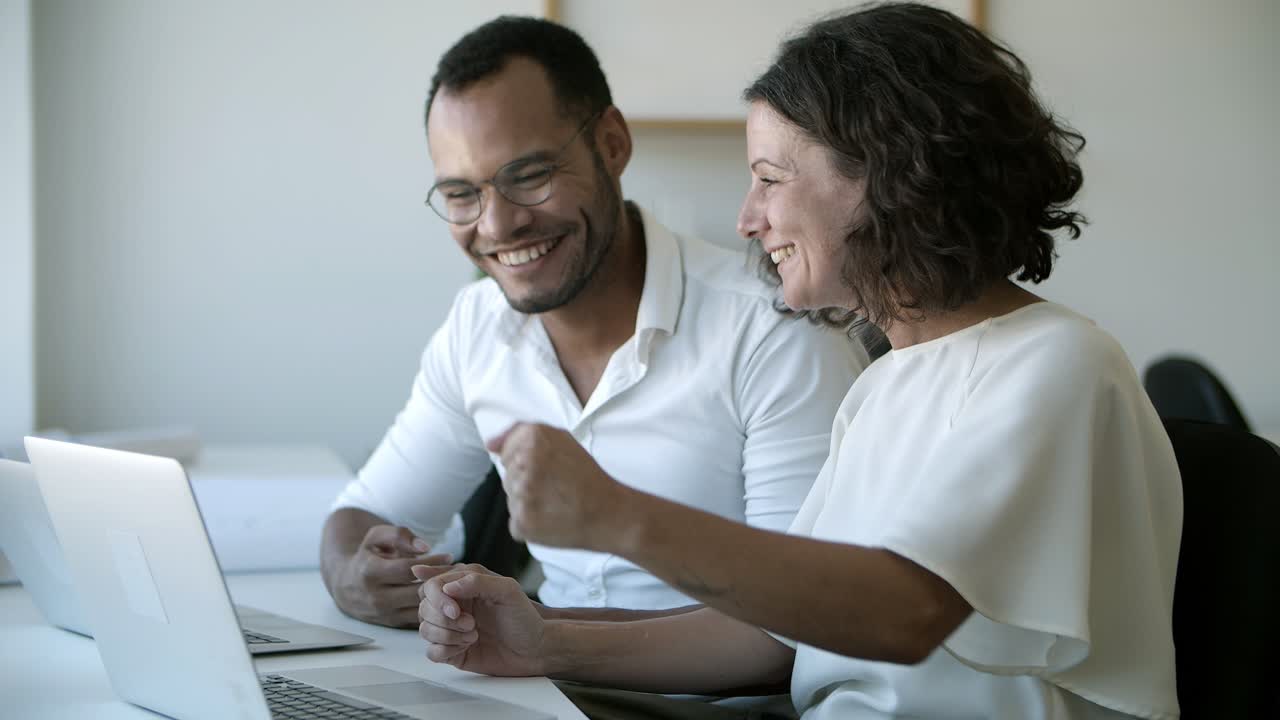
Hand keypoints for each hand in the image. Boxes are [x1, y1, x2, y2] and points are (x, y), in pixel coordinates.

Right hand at [331, 524, 450, 627]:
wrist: (345, 585)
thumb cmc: (368, 555)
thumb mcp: (377, 537)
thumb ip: (400, 535)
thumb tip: (424, 547)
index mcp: (370, 572)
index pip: (407, 569)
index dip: (431, 563)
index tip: (450, 556)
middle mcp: (375, 596)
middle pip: (415, 592)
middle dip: (441, 582)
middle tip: (462, 572)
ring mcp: (383, 613)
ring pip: (419, 609)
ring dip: (441, 598)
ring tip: (459, 585)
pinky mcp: (391, 624)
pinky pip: (418, 620)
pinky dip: (435, 611)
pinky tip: (449, 598)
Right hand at [416, 566, 546, 676]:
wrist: (535, 649)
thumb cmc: (524, 617)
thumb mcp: (507, 591)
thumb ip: (477, 581)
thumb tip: (447, 586)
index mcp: (464, 586)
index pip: (432, 585)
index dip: (438, 599)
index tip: (456, 611)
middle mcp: (454, 606)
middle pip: (424, 608)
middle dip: (445, 620)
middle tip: (472, 625)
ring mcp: (451, 629)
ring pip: (424, 630)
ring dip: (447, 636)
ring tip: (473, 636)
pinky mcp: (452, 651)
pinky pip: (431, 652)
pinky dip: (444, 651)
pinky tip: (465, 648)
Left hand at [487, 423, 628, 549]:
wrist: (608, 513)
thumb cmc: (586, 476)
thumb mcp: (561, 438)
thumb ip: (521, 433)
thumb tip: (490, 444)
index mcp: (533, 437)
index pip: (506, 451)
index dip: (528, 462)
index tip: (549, 469)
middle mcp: (524, 462)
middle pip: (508, 475)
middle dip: (527, 482)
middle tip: (556, 486)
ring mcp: (521, 494)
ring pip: (511, 498)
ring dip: (528, 502)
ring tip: (554, 502)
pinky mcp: (522, 522)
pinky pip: (515, 522)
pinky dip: (530, 523)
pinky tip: (551, 518)